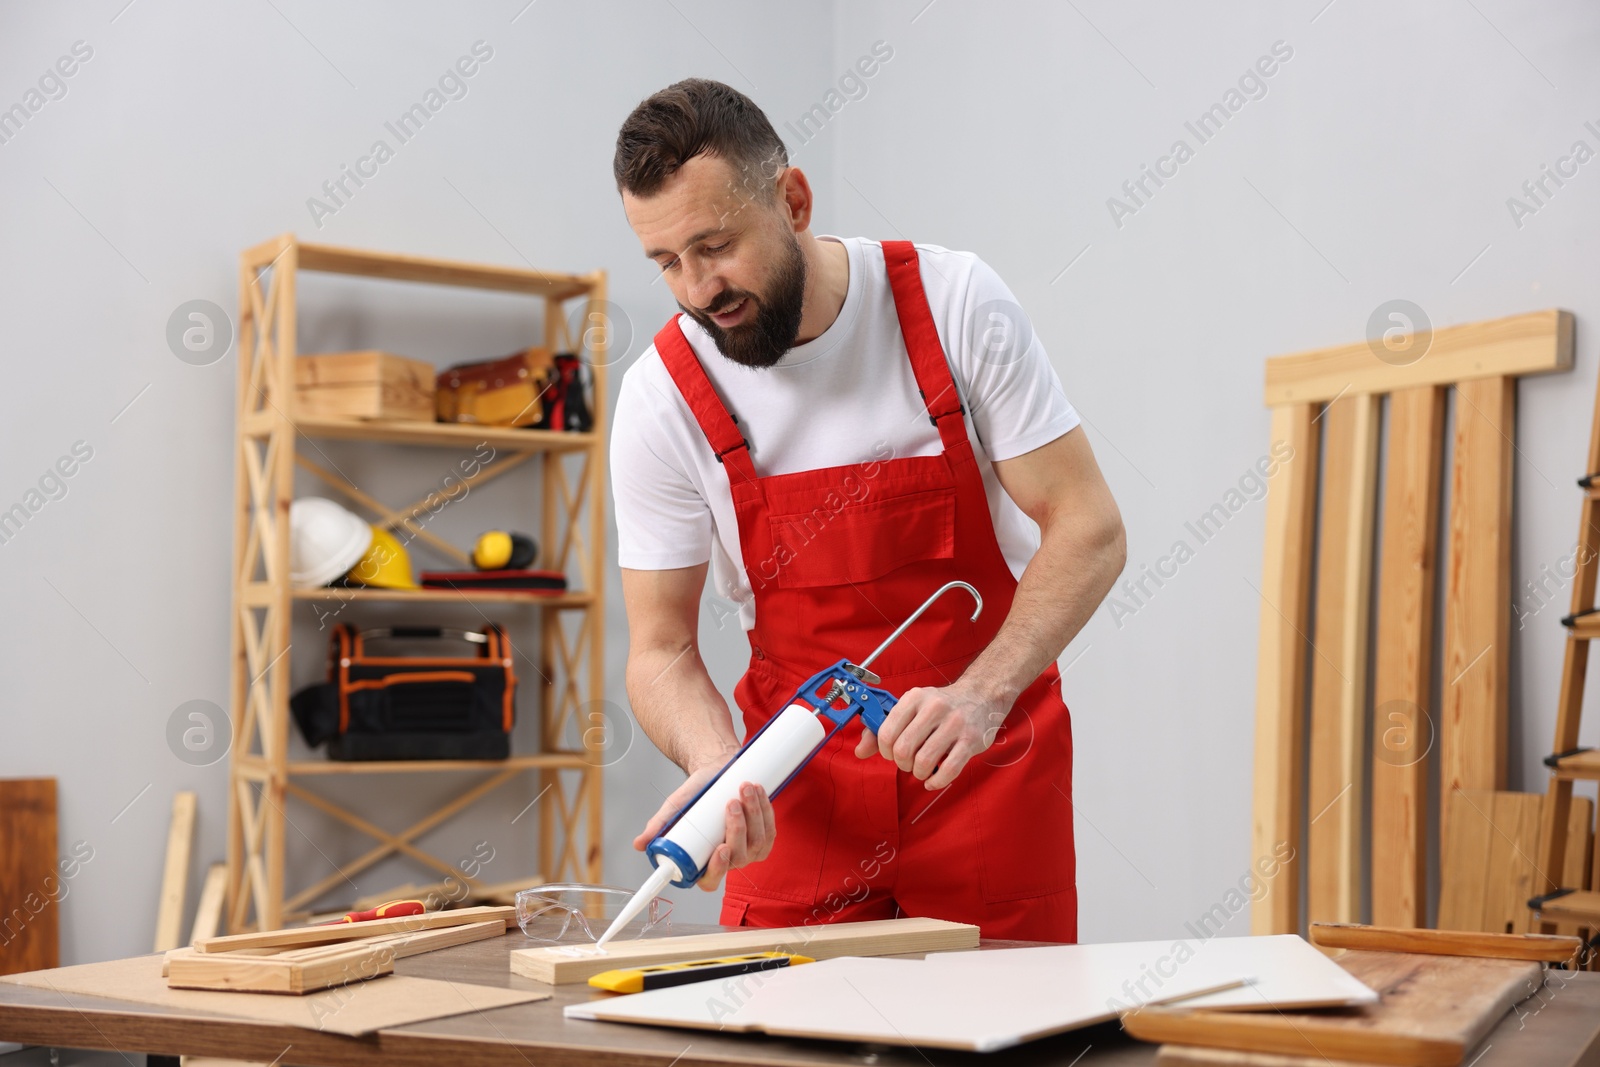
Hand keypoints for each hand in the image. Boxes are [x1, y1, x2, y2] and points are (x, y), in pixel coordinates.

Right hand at [632, 760, 775, 891]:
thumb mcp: (675, 809)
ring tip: (744, 789)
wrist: (716, 774)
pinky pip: (770, 830)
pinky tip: (758, 793)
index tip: (720, 847)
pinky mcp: (765, 837)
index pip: (711, 880)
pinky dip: (765, 810)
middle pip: (739, 857)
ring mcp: (750, 851)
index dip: (718, 868)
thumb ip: (658, 827)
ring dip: (754, 814)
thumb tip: (639, 844)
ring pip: (757, 841)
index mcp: (704, 864)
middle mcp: (729, 861)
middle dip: (738, 829)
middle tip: (730, 804)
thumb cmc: (696, 796)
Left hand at [854, 680, 1007, 788]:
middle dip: (901, 764)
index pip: (886, 732)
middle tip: (907, 763)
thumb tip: (859, 752)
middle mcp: (934, 708)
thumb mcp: (911, 708)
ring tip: (922, 769)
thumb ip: (882, 728)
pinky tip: (932, 780)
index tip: (892, 753)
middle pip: (904, 749)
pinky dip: (936, 781)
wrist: (981, 696)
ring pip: (924, 761)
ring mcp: (955, 724)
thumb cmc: (940, 706)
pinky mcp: (971, 741)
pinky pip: (948, 770)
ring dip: (918, 773)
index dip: (885, 750)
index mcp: (914, 698)